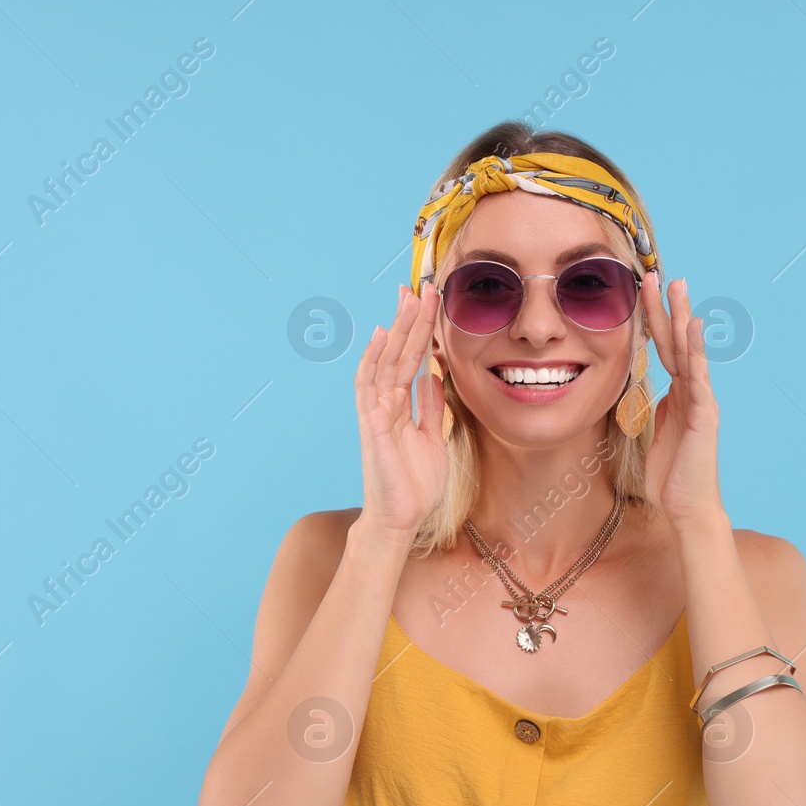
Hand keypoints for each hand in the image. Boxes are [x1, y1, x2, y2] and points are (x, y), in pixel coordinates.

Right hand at [353, 285, 448, 537]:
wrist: (400, 519)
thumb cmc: (414, 484)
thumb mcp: (432, 437)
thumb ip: (431, 407)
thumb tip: (434, 376)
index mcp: (400, 406)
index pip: (411, 360)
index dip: (420, 331)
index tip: (428, 302)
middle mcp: (385, 404)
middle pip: (397, 353)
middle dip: (410, 320)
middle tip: (421, 286)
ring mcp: (376, 413)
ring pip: (385, 362)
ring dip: (396, 330)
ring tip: (406, 299)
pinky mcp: (373, 427)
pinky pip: (370, 388)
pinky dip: (373, 361)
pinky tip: (379, 337)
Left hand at [638, 272, 724, 531]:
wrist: (688, 508)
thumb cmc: (671, 477)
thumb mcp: (655, 435)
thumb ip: (656, 411)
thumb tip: (651, 395)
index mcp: (679, 395)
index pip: (664, 350)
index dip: (653, 322)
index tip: (643, 293)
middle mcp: (693, 392)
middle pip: (676, 342)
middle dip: (667, 308)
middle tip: (657, 275)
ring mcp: (701, 401)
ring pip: (689, 352)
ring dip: (682, 317)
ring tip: (677, 287)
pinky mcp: (705, 414)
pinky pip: (699, 376)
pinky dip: (696, 350)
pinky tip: (692, 328)